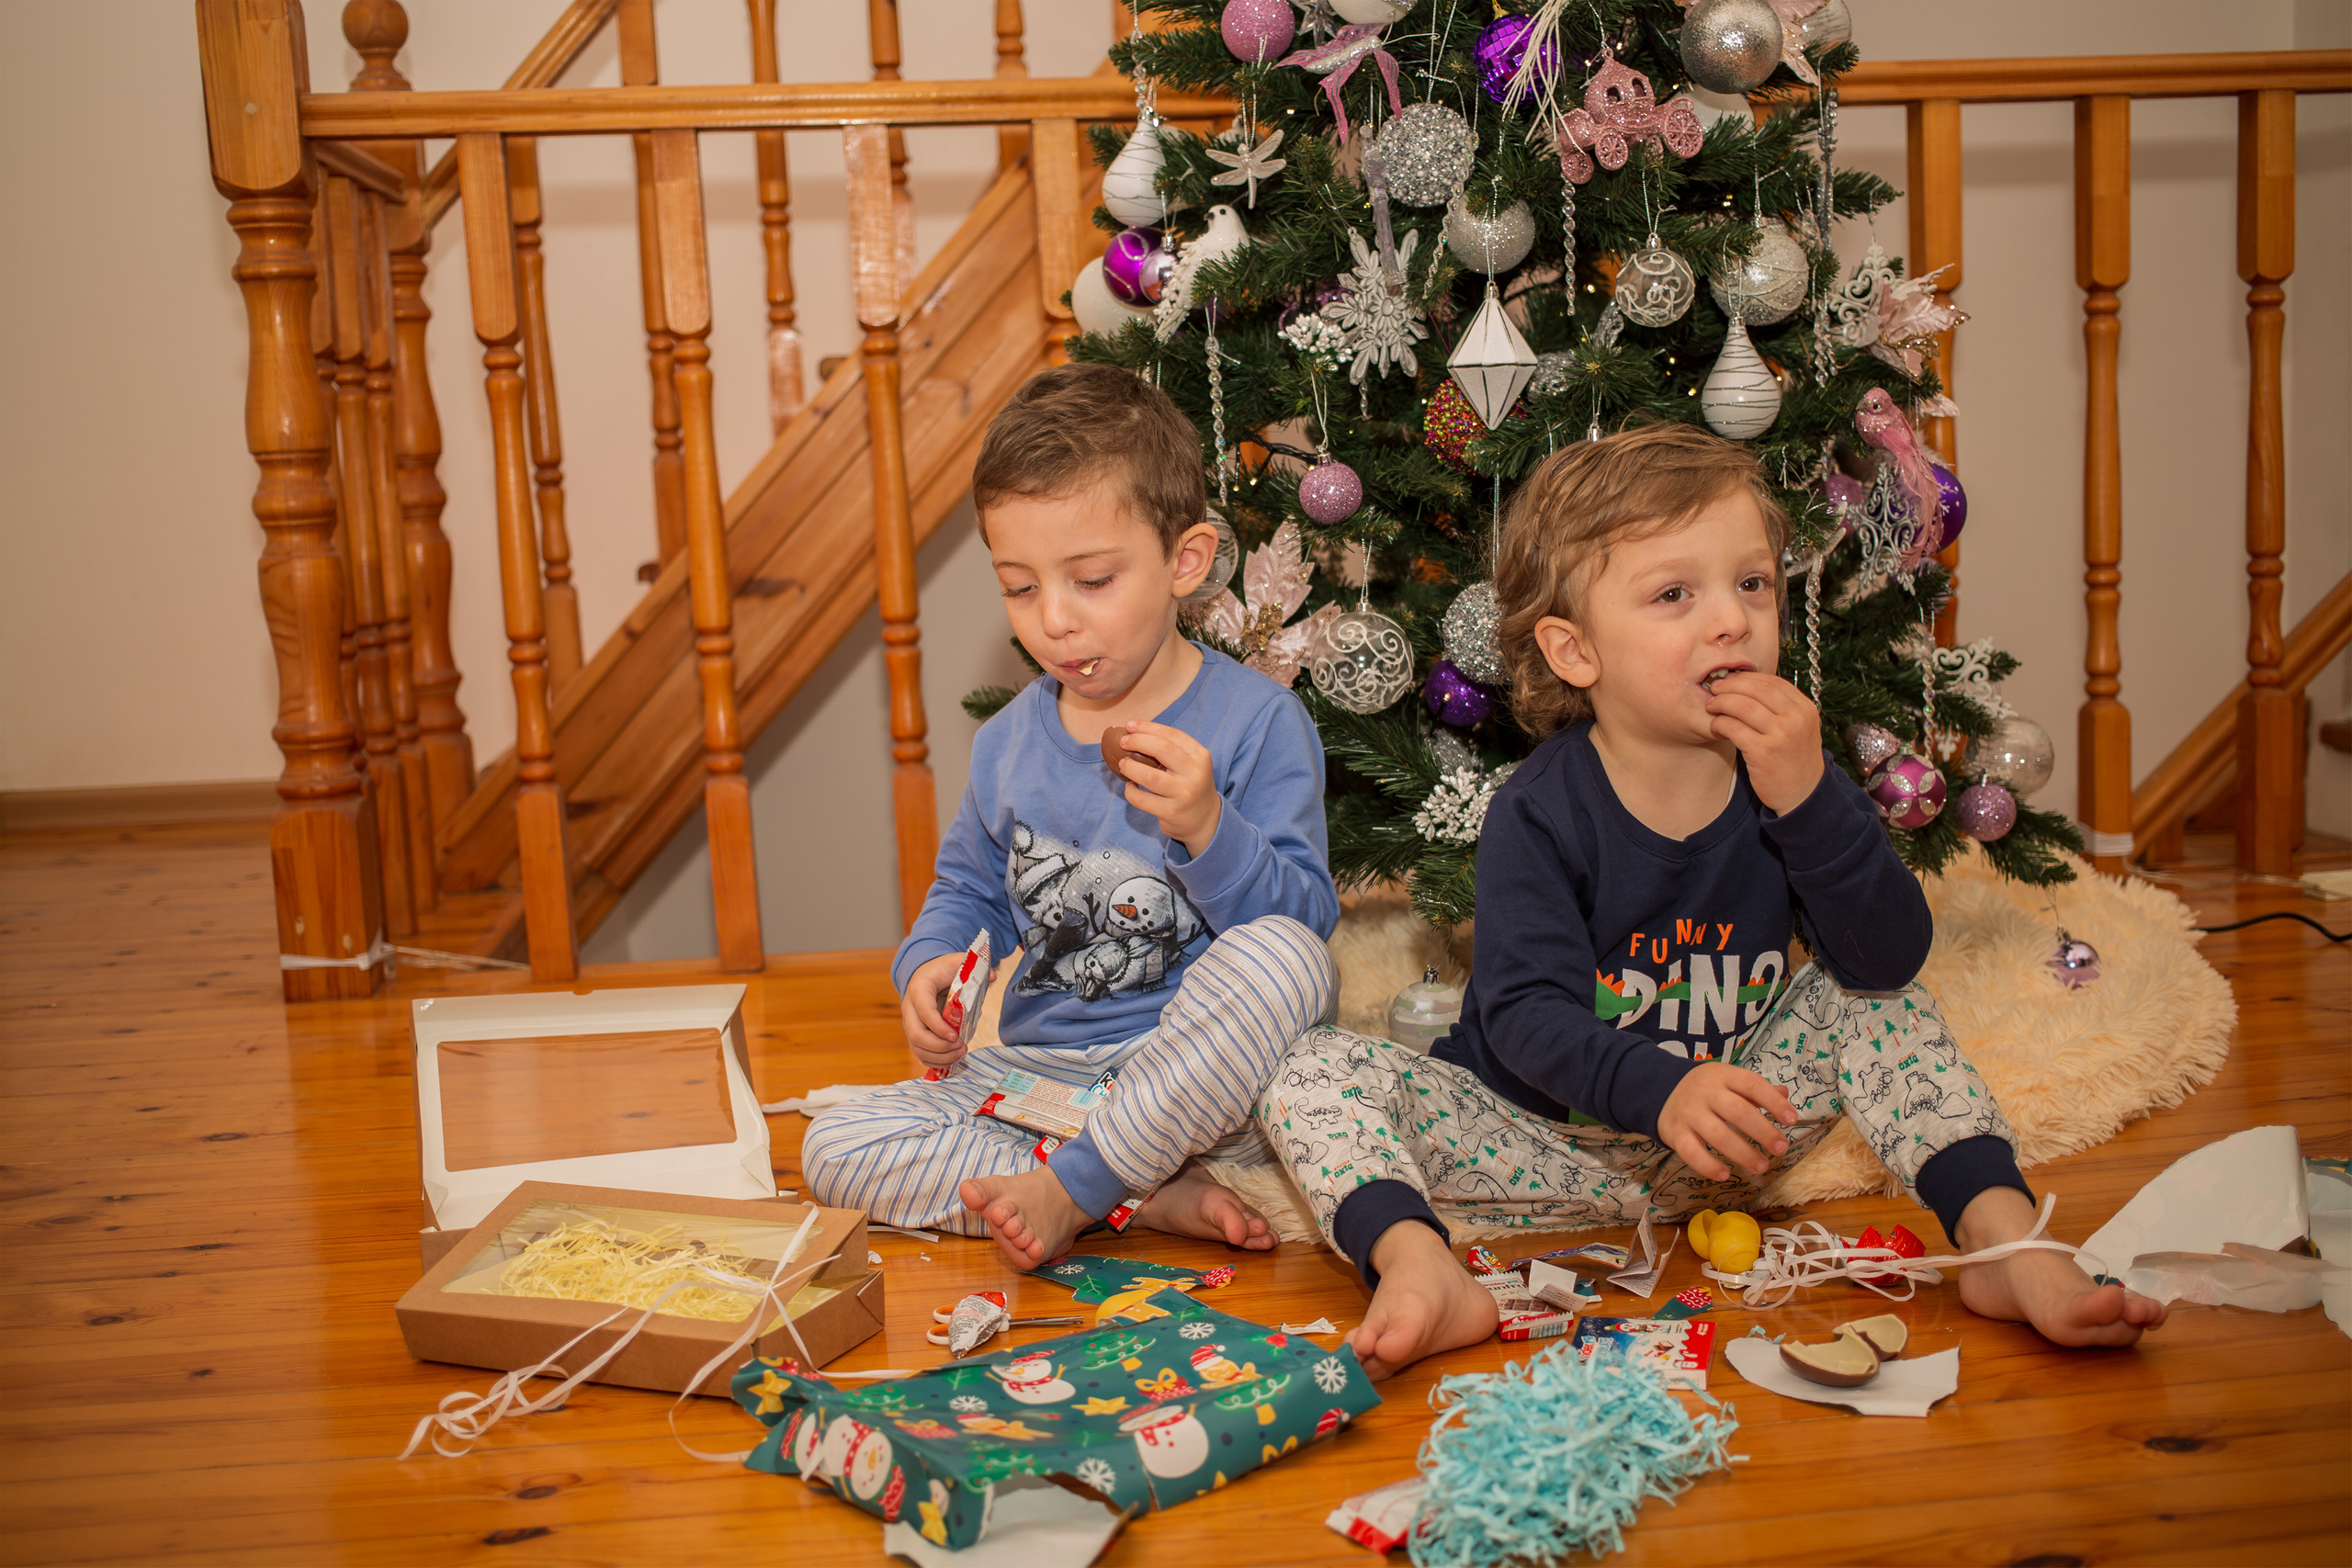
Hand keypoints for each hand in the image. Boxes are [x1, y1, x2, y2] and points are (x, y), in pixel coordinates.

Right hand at [900, 951, 965, 1070]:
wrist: (926, 975)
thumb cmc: (942, 970)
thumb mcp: (957, 962)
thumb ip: (974, 966)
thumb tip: (993, 977)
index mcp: (919, 989)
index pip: (924, 1011)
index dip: (938, 1027)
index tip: (956, 1036)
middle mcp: (910, 1009)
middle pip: (916, 1035)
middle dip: (939, 1046)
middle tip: (961, 1046)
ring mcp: (911, 1024)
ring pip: (917, 1048)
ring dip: (940, 1057)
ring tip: (961, 1052)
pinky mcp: (916, 1035)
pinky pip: (921, 1054)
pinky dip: (937, 1061)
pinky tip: (954, 1058)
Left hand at [1111, 721, 1220, 856]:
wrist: (1205, 819)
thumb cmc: (1189, 785)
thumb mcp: (1190, 764)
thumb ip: (1170, 750)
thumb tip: (1134, 732)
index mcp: (1200, 756)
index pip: (1172, 734)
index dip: (1147, 727)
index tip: (1129, 725)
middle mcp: (1195, 773)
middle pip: (1161, 749)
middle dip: (1137, 741)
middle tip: (1123, 743)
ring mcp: (1184, 794)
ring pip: (1149, 776)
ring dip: (1130, 767)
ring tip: (1123, 764)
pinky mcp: (1171, 812)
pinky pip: (1142, 799)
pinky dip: (1130, 791)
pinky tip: (1131, 787)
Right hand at [1656, 1062, 1795, 1181]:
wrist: (1660, 1089)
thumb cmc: (1705, 1089)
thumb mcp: (1728, 1080)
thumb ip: (1755, 1090)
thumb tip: (1784, 1093)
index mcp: (1723, 1076)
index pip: (1752, 1085)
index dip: (1774, 1102)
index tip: (1791, 1119)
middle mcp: (1705, 1092)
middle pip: (1738, 1112)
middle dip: (1763, 1132)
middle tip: (1781, 1148)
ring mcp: (1688, 1113)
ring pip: (1718, 1135)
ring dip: (1743, 1154)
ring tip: (1761, 1166)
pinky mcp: (1674, 1133)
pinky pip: (1692, 1153)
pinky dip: (1709, 1166)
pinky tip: (1725, 1174)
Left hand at [1705, 672, 1825, 815]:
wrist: (1803, 794)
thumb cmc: (1793, 758)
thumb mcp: (1799, 728)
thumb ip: (1781, 708)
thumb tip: (1746, 687)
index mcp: (1805, 708)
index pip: (1772, 681)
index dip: (1746, 678)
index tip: (1730, 680)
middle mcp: (1796, 718)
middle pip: (1757, 689)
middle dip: (1731, 685)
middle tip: (1715, 689)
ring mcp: (1781, 735)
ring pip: (1744, 706)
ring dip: (1722, 703)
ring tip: (1712, 706)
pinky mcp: (1764, 752)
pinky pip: (1735, 728)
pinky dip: (1720, 723)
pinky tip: (1715, 726)